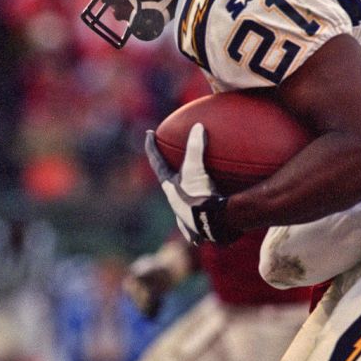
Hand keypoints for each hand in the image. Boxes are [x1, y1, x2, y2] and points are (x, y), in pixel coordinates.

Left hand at [144, 124, 239, 244]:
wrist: (212, 224)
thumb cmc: (199, 196)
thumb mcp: (195, 170)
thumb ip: (195, 147)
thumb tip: (198, 126)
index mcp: (170, 188)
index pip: (157, 162)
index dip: (152, 147)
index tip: (148, 134)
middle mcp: (175, 203)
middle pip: (168, 186)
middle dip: (169, 177)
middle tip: (171, 168)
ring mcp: (185, 218)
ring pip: (181, 209)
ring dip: (183, 203)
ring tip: (187, 201)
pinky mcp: (198, 228)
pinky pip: (195, 227)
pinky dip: (196, 227)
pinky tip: (198, 234)